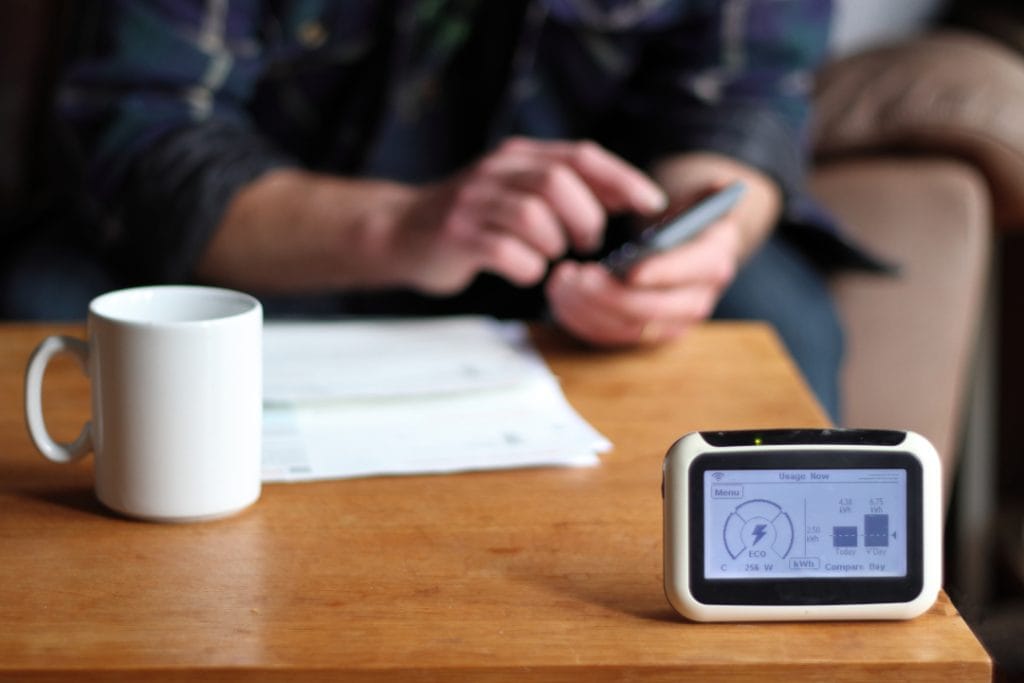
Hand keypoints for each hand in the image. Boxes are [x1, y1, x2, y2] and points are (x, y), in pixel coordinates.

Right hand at [386, 137, 666, 293]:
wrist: (400, 231)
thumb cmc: (473, 219)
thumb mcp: (515, 191)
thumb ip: (562, 189)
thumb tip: (625, 198)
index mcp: (516, 155)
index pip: (580, 155)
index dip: (621, 179)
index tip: (651, 204)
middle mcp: (495, 171)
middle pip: (558, 182)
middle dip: (586, 219)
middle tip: (586, 244)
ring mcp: (472, 202)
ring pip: (533, 216)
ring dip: (553, 245)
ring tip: (548, 256)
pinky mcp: (456, 235)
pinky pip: (505, 251)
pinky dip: (526, 267)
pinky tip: (523, 270)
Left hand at [545, 214, 741, 345]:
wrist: (672, 247)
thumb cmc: (677, 219)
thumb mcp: (694, 201)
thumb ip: (706, 195)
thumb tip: (723, 186)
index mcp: (714, 262)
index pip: (694, 271)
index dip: (663, 272)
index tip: (630, 269)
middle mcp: (697, 300)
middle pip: (655, 308)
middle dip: (612, 295)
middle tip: (578, 276)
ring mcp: (669, 324)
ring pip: (628, 329)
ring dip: (589, 308)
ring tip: (562, 281)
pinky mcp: (642, 336)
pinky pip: (610, 338)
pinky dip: (581, 320)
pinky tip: (560, 296)